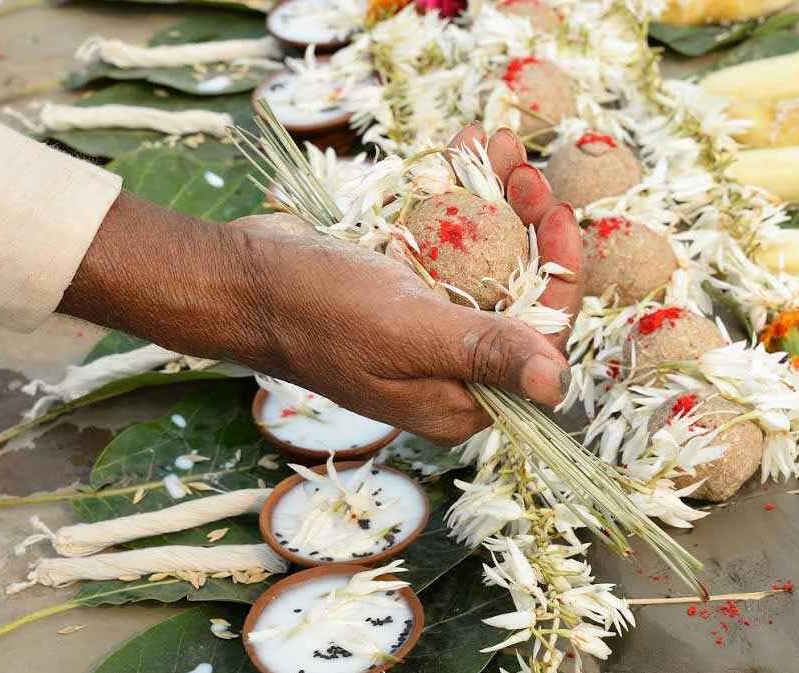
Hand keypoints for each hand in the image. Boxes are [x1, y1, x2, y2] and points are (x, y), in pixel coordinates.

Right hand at [59, 126, 581, 444]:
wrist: (239, 279)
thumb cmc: (318, 313)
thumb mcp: (411, 333)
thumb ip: (487, 354)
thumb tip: (559, 387)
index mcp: (461, 400)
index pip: (540, 343)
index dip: (558, 276)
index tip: (554, 214)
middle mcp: (452, 370)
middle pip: (520, 294)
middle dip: (528, 226)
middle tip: (520, 168)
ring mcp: (429, 328)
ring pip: (489, 260)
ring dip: (499, 200)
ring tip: (494, 145)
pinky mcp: (407, 291)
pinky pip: (452, 245)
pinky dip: (460, 201)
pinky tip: (464, 152)